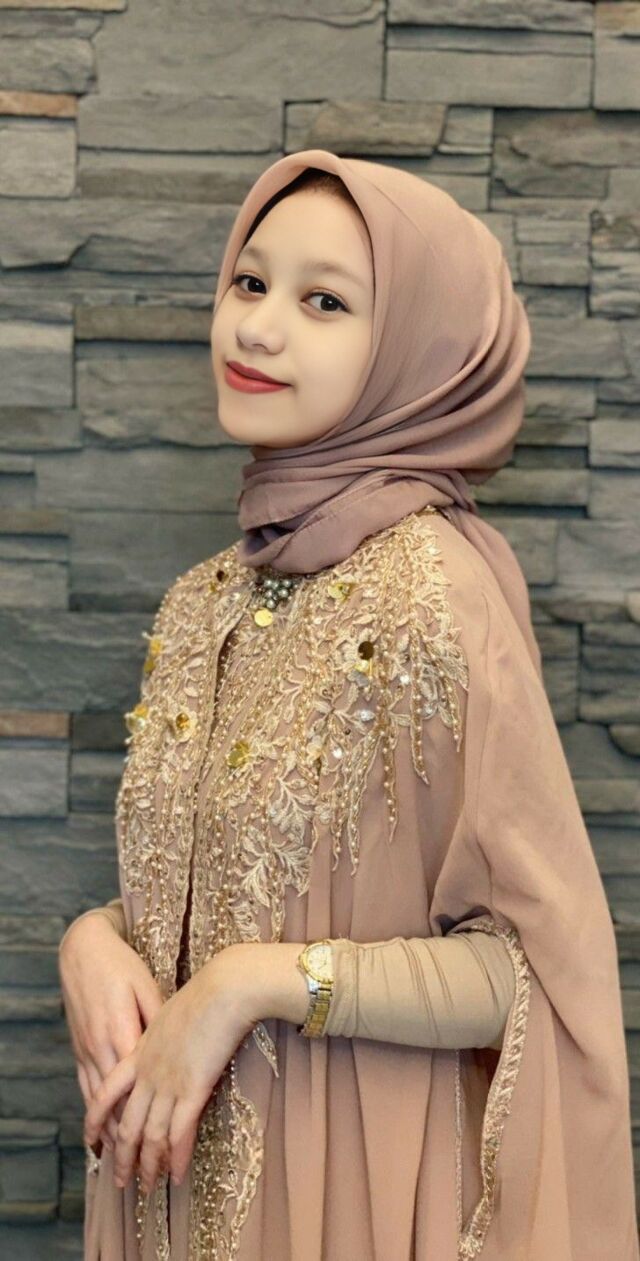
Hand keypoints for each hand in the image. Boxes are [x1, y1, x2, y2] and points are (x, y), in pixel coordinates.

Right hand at [59, 912, 163, 1158]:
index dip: (154, 1117)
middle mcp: (102, 1048)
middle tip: (145, 1175)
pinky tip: (98, 1138)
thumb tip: (180, 1046)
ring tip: (122, 1168)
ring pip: (100, 1104)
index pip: (141, 1088)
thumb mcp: (146, 987)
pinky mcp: (80, 1049)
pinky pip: (87, 1091)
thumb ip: (161, 1020)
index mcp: (123, 1033)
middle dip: (131, 1142)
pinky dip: (95, 1117)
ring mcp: (88, 1051)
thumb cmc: (121, 966)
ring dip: (111, 1138)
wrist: (83, 950)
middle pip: (119, 1106)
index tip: (170, 1144)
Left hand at [83, 944, 256, 1194]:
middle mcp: (148, 1072)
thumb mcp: (170, 1012)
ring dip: (148, 1166)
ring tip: (147, 1188)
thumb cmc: (206, 993)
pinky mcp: (193, 1088)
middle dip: (123, 1156)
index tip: (91, 1140)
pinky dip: (176, 1158)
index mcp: (139, 1051)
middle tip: (121, 1182)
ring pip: (150, 1135)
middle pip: (127, 1123)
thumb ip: (161, 1034)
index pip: (105, 1093)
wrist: (224, 988)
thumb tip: (162, 1043)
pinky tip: (177, 1175)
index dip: (96, 1120)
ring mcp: (168, 1082)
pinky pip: (179, 1133)